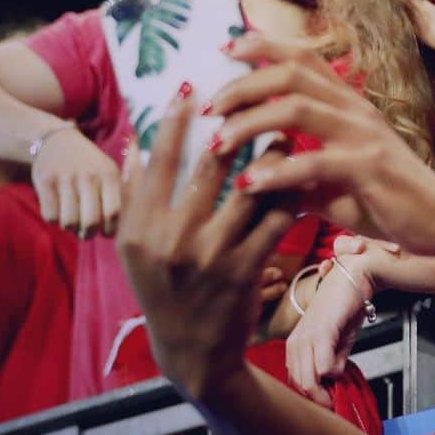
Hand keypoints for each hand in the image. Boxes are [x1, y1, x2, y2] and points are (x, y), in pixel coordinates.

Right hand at [31, 126, 123, 238]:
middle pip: (90, 222)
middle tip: (86, 232)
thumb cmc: (90, 165)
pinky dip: (54, 220)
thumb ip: (119, 196)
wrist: (57, 141)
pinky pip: (50, 216)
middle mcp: (89, 176)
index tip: (105, 232)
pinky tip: (58, 210)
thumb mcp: (109, 172)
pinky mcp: (45, 182)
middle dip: (88, 234)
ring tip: (72, 220)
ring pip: (69, 222)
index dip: (110, 229)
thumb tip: (120, 230)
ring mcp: (66, 179)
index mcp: (109, 175)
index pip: (114, 213)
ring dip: (70, 227)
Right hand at [116, 93, 294, 401]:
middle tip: (252, 91)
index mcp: (139, 229)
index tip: (190, 83)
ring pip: (250, 187)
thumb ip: (133, 193)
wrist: (192, 351)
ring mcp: (212, 256)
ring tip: (284, 124)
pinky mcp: (247, 270)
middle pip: (208, 165)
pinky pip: (275, 219)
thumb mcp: (134, 246)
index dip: (176, 118)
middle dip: (233, 123)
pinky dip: (290, 190)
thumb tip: (134, 138)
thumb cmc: (161, 288)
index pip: (159, 160)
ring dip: (270, 151)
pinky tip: (302, 168)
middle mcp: (172, 240)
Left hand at [210, 35, 434, 253]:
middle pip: (291, 73)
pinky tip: (249, 184)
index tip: (224, 52)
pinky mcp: (370, 168)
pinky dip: (276, 172)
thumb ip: (298, 173)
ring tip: (217, 144)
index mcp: (348, 105)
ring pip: (296, 108)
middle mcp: (355, 110)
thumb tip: (255, 175)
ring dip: (250, 123)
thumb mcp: (335, 184)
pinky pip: (315, 162)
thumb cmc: (390, 201)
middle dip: (242, 85)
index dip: (261, 47)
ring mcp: (364, 136)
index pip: (302, 57)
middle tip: (208, 108)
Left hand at [284, 239, 375, 405]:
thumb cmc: (346, 307)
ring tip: (338, 392)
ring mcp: (307, 336)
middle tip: (335, 405)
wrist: (356, 277)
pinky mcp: (321, 331)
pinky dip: (333, 373)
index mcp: (296, 345)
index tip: (328, 404)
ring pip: (307, 380)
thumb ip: (333, 363)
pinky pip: (322, 365)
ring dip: (324, 391)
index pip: (294, 382)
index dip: (311, 397)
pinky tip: (341, 369)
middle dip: (318, 400)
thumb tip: (332, 385)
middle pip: (298, 385)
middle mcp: (296, 341)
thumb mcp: (338, 343)